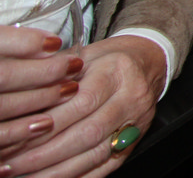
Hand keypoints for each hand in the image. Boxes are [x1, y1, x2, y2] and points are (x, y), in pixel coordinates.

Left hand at [1, 34, 166, 177]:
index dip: (46, 125)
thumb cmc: (109, 60)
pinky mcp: (136, 140)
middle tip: (12, 164)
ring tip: (25, 176)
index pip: (80, 103)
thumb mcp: (84, 57)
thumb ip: (55, 77)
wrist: (149, 62)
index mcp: (115, 72)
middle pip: (87, 133)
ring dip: (56, 170)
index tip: (15, 137)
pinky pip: (106, 166)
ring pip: (95, 154)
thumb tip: (20, 103)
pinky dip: (78, 176)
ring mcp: (135, 122)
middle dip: (44, 154)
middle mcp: (130, 98)